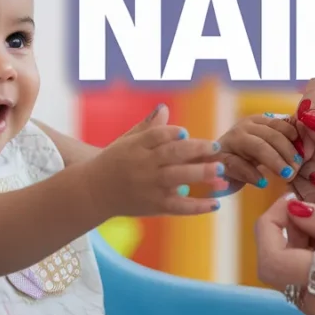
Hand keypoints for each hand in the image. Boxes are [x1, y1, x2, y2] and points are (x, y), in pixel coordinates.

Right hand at [86, 104, 224, 218]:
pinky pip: (179, 206)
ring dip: (201, 175)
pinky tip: (215, 204)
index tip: (185, 132)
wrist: (93, 192)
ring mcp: (150, 187)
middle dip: (195, 150)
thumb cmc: (115, 162)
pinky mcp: (155, 205)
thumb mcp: (127, 141)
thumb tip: (165, 108)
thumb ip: (148, 127)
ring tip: (222, 171)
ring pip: (177, 179)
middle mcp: (143, 166)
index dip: (170, 133)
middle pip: (171, 155)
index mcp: (136, 147)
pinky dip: (197, 206)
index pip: (155, 136)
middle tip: (216, 146)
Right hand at [215, 114, 304, 189]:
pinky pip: (237, 164)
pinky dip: (252, 174)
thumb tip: (310, 144)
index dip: (297, 138)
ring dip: (275, 161)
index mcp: (258, 121)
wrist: (214, 173)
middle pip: (272, 135)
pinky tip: (263, 183)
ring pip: (257, 146)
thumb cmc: (246, 161)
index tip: (308, 154)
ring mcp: (230, 142)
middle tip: (298, 169)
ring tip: (287, 175)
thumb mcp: (267, 150)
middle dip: (288, 152)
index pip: (282, 124)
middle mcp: (244, 127)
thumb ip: (285, 144)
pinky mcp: (219, 159)